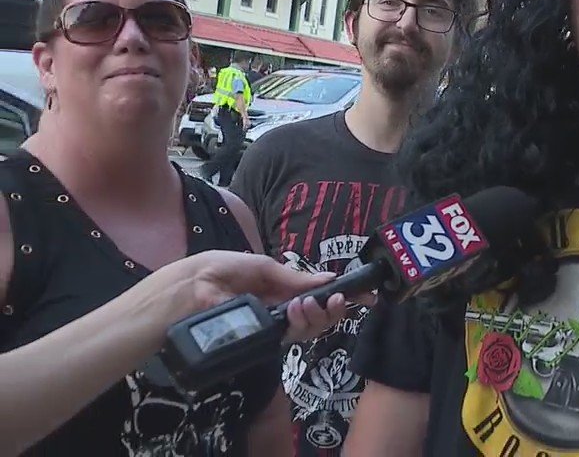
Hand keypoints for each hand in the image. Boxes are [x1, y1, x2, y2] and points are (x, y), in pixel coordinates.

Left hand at [154, 251, 370, 342]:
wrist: (183, 293)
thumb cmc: (214, 272)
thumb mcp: (258, 266)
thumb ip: (292, 276)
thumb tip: (328, 278)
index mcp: (276, 290)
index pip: (314, 295)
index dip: (339, 295)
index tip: (364, 294)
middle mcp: (278, 312)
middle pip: (319, 315)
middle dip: (333, 307)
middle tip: (336, 297)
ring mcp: (272, 329)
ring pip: (311, 329)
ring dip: (320, 314)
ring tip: (309, 302)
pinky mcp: (263, 343)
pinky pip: (294, 337)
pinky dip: (304, 323)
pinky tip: (299, 309)